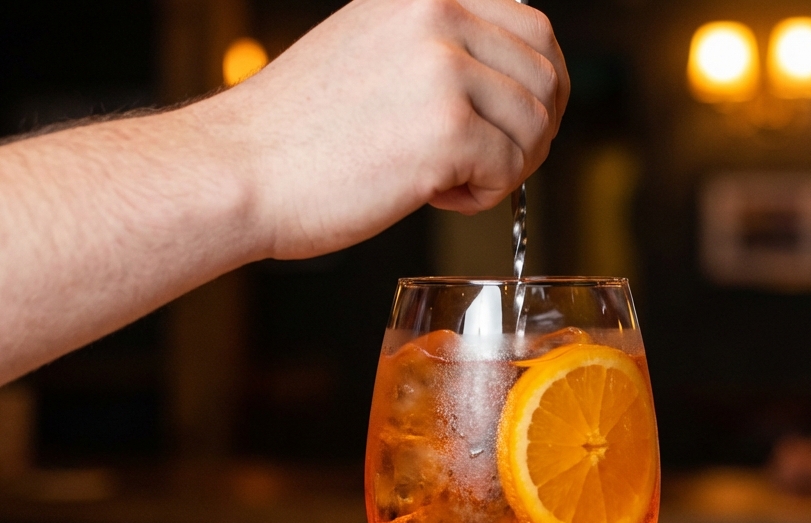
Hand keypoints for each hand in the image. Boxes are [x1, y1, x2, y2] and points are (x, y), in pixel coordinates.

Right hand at [209, 0, 568, 259]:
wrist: (244, 172)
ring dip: (507, 168)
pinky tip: (437, 196)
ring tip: (452, 182)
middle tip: (494, 165)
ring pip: (534, 127)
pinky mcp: (447, 131)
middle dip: (534, 132)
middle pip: (547, 75)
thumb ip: (437, 49)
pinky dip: (485, 197)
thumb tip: (501, 79)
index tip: (523, 122)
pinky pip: (510, 171)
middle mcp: (439, 17)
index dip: (543, 83)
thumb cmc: (299, 132)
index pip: (531, 24)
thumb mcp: (371, 49)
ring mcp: (445, 71)